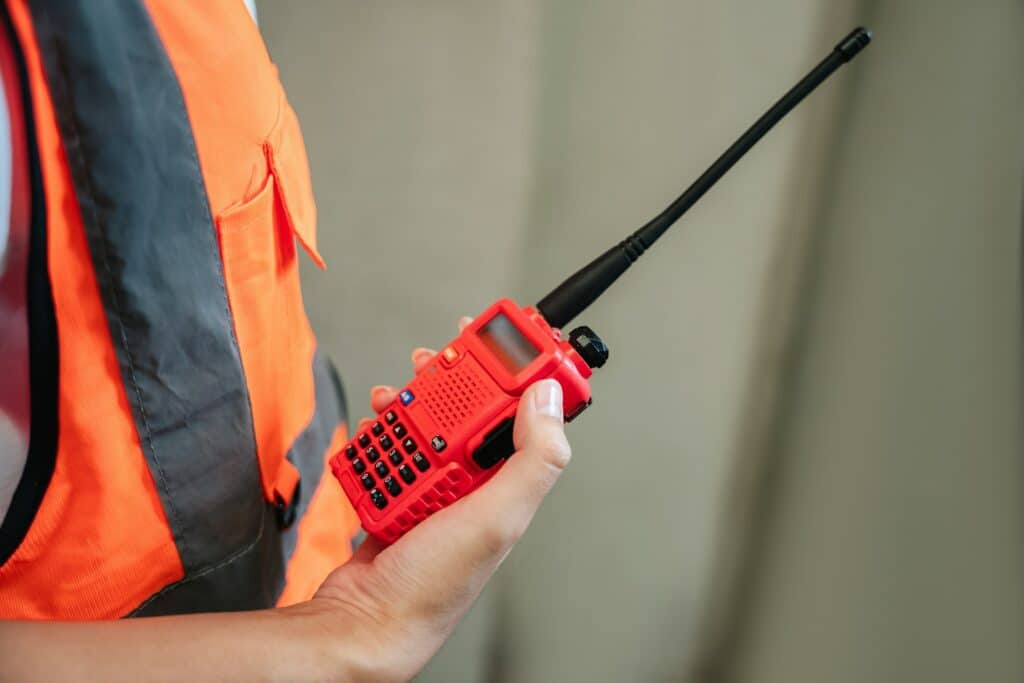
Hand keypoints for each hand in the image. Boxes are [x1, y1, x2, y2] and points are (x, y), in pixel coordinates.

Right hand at [308, 318, 572, 681]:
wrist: (363, 621)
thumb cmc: (433, 585)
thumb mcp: (497, 517)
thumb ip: (534, 458)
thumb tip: (550, 397)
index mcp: (509, 486)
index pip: (528, 416)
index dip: (524, 372)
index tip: (513, 337)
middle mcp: (477, 485)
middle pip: (474, 409)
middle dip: (458, 375)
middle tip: (441, 352)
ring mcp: (436, 487)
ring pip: (431, 422)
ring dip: (413, 398)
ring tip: (398, 390)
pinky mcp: (400, 491)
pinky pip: (395, 446)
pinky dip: (383, 429)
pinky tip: (378, 424)